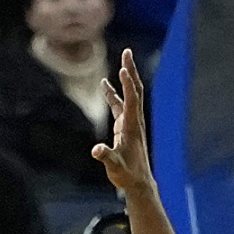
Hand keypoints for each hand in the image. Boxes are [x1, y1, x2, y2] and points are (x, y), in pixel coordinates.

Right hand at [93, 50, 152, 193]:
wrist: (138, 182)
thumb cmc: (127, 174)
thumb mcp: (115, 166)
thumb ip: (106, 157)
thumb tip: (96, 150)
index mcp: (133, 126)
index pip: (132, 100)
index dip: (127, 85)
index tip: (123, 69)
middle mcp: (134, 120)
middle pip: (135, 90)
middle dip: (130, 71)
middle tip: (127, 52)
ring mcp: (131, 122)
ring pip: (129, 95)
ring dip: (125, 77)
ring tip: (122, 60)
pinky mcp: (125, 126)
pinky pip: (119, 105)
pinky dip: (114, 93)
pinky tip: (104, 85)